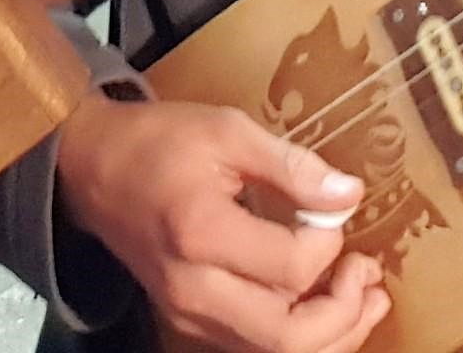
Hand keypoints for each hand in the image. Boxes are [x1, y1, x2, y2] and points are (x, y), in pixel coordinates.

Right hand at [56, 95, 387, 352]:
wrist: (93, 168)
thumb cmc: (158, 142)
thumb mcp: (226, 130)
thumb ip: (290, 165)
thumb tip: (350, 194)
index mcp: (200, 233)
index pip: (291, 268)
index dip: (330, 245)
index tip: (336, 212)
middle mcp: (192, 289)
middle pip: (287, 338)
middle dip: (346, 313)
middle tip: (370, 275)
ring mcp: (188, 314)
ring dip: (332, 334)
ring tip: (366, 299)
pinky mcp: (189, 323)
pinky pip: (255, 347)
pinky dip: (300, 336)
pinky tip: (326, 306)